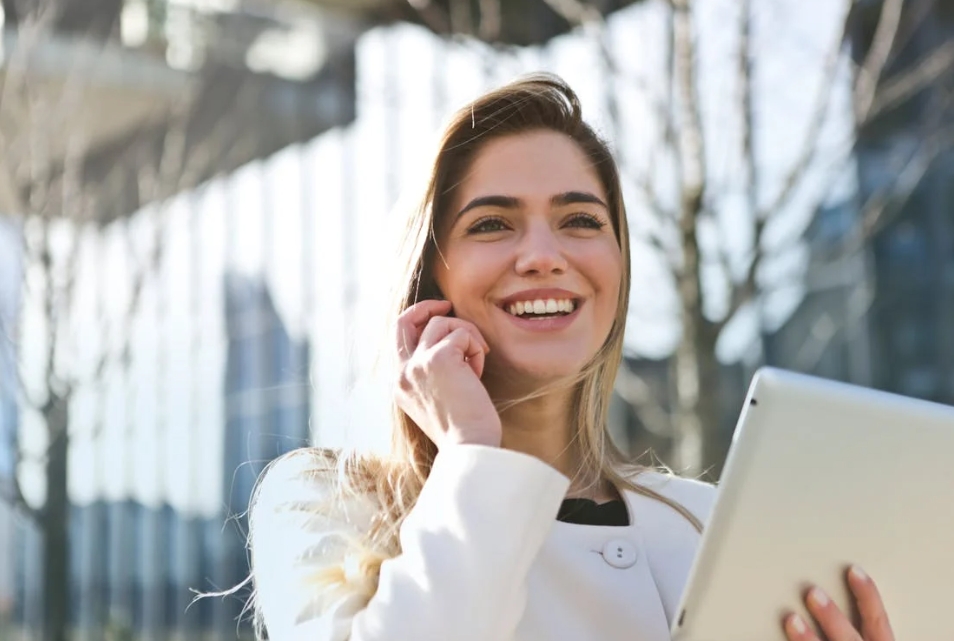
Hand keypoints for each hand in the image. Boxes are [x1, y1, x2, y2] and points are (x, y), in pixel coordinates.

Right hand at [394, 299, 501, 448]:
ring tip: (476, 363)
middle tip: (448, 305)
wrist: (469, 447)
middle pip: (404, 320)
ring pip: (442, 323)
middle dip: (426, 307)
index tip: (438, 317)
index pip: (398, 339)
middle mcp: (402, 373)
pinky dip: (476, 348)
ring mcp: (417, 364)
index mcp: (399, 385)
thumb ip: (431, 374)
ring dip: (466, 336)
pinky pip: (462, 334)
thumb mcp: (436, 400)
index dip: (417, 322)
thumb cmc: (463, 430)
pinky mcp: (439, 358)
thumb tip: (448, 344)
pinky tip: (478, 373)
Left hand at [783, 566, 893, 640]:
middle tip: (813, 593)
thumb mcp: (871, 638)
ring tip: (792, 619)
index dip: (867, 595)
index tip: (854, 570)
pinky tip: (780, 638)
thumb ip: (862, 627)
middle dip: (832, 617)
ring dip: (807, 638)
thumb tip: (840, 599)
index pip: (878, 621)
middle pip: (849, 637)